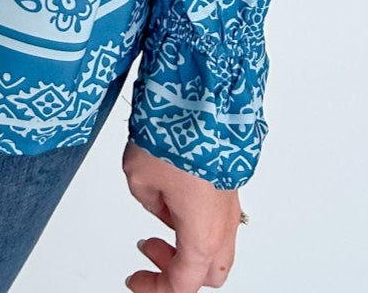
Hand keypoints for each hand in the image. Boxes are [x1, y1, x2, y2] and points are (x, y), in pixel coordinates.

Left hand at [122, 140, 241, 290]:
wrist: (204, 95)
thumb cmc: (176, 133)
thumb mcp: (139, 175)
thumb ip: (147, 199)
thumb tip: (156, 198)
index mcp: (201, 235)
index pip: (182, 284)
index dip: (154, 288)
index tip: (135, 278)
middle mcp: (223, 224)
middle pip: (208, 273)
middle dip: (178, 270)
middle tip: (151, 251)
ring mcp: (231, 204)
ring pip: (218, 247)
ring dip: (190, 245)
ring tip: (162, 219)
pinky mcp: (230, 184)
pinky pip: (219, 218)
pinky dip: (198, 221)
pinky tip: (177, 197)